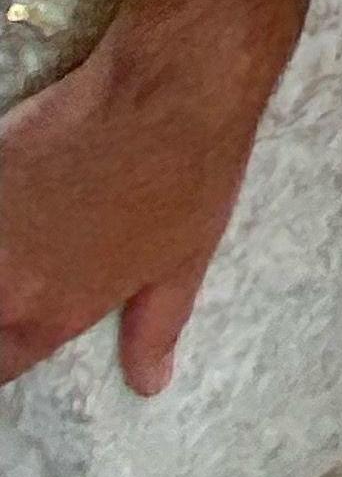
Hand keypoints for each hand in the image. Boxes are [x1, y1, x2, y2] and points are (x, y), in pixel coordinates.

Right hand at [0, 26, 269, 392]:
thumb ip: (153, 328)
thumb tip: (150, 384)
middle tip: (20, 275)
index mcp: (55, 314)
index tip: (9, 333)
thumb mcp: (183, 265)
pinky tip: (10, 196)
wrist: (167, 92)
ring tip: (21, 235)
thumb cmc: (188, 178)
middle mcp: (8, 284)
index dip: (0, 353)